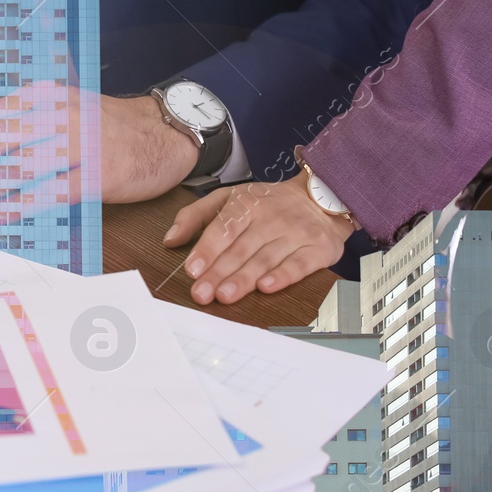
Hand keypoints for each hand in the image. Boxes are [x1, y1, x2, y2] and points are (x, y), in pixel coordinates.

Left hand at [0, 85, 197, 216]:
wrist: (163, 133)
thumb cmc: (104, 126)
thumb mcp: (61, 109)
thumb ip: (21, 124)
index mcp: (43, 96)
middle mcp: (58, 115)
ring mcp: (79, 144)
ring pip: (18, 168)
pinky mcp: (98, 174)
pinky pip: (49, 193)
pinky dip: (17, 205)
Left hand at [163, 173, 353, 304]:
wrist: (321, 196)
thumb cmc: (268, 203)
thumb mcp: (229, 197)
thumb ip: (196, 216)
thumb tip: (170, 240)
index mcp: (247, 203)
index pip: (224, 228)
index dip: (207, 249)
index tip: (192, 270)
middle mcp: (271, 218)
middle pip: (241, 248)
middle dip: (219, 272)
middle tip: (201, 293)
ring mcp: (296, 233)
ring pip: (266, 258)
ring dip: (244, 279)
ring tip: (225, 295)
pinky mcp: (318, 248)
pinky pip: (300, 264)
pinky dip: (283, 276)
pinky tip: (266, 287)